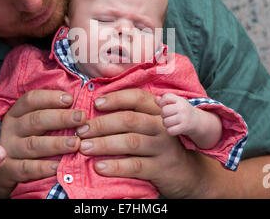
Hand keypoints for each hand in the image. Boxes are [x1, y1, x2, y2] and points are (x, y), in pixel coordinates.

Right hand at [0, 90, 86, 197]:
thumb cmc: (24, 140)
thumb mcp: (29, 124)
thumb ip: (48, 114)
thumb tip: (77, 106)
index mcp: (16, 113)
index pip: (31, 100)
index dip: (50, 98)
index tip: (70, 99)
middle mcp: (10, 129)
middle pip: (35, 120)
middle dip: (61, 118)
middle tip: (81, 118)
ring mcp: (8, 149)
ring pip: (33, 144)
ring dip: (56, 143)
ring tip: (76, 143)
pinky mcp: (7, 170)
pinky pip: (26, 168)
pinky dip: (43, 168)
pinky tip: (58, 166)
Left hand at [75, 88, 202, 197]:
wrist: (187, 172)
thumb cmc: (159, 144)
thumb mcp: (151, 125)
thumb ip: (132, 114)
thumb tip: (96, 106)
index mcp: (158, 111)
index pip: (137, 98)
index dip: (116, 98)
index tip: (96, 103)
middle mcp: (162, 126)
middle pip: (130, 120)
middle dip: (102, 124)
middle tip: (82, 130)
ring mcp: (163, 147)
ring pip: (131, 142)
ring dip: (104, 144)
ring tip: (84, 147)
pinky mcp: (161, 168)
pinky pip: (135, 166)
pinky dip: (116, 166)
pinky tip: (99, 167)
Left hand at [155, 93, 197, 135]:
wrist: (197, 121)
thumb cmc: (182, 111)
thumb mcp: (175, 104)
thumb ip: (164, 101)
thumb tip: (155, 99)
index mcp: (180, 100)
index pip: (165, 97)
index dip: (162, 102)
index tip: (166, 106)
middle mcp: (183, 108)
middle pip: (164, 111)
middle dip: (163, 115)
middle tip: (169, 116)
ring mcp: (184, 118)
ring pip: (165, 122)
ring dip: (166, 124)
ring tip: (171, 122)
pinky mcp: (185, 127)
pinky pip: (170, 130)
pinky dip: (170, 131)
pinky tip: (174, 128)